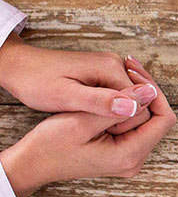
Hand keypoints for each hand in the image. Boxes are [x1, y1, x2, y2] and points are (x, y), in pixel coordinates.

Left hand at [0, 33, 157, 118]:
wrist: (18, 66)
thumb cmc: (35, 81)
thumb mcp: (65, 97)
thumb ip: (100, 101)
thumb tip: (134, 106)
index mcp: (111, 68)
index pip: (141, 102)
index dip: (126, 122)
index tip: (102, 132)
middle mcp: (115, 65)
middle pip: (139, 100)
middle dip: (122, 118)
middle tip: (94, 129)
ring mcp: (110, 68)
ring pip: (129, 100)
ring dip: (116, 115)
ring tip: (90, 122)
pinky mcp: (103, 73)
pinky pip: (118, 96)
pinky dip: (108, 109)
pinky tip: (90, 115)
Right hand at [0, 58, 175, 196]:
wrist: (31, 163)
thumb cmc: (49, 144)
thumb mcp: (80, 121)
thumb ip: (117, 106)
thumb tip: (149, 91)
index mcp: (129, 155)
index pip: (163, 119)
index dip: (154, 92)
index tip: (135, 72)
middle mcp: (135, 160)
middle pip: (157, 117)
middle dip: (146, 91)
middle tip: (129, 65)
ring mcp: (129, 157)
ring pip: (147, 119)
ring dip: (136, 96)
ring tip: (121, 72)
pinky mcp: (122, 151)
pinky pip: (135, 124)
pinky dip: (127, 106)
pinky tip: (113, 89)